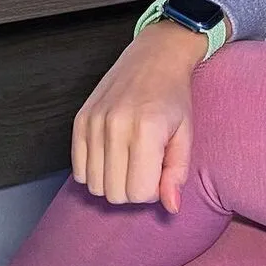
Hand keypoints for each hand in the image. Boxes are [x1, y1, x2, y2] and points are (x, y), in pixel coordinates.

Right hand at [71, 21, 206, 213]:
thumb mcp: (186, 133)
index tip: (160, 174)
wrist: (155, 57)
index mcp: (147, 130)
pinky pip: (78, 171)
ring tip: (131, 159)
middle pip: (115, 194)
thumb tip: (171, 207)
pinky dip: (95, 171)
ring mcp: (94, 123)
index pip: (139, 192)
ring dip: (114, 181)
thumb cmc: (174, 96)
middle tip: (147, 167)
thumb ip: (177, 173)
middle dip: (133, 189)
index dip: (152, 191)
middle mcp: (116, 126)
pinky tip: (113, 155)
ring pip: (94, 186)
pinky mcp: (79, 121)